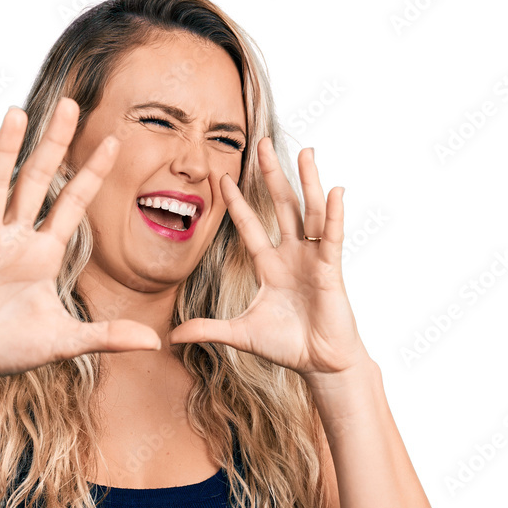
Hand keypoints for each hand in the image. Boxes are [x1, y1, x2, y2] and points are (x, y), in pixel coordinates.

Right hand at [0, 97, 161, 382]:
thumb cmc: (9, 350)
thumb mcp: (64, 343)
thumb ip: (106, 338)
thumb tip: (153, 342)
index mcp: (44, 254)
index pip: (72, 204)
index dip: (92, 174)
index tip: (115, 140)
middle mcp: (16, 239)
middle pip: (37, 181)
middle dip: (54, 144)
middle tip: (71, 103)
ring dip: (5, 151)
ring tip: (18, 112)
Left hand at [168, 138, 369, 380]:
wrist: (318, 364)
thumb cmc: (286, 346)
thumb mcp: (239, 334)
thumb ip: (207, 329)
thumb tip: (172, 336)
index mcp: (270, 266)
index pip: (250, 226)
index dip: (237, 202)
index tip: (222, 177)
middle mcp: (292, 256)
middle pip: (281, 206)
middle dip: (271, 175)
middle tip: (262, 143)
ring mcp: (312, 259)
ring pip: (309, 212)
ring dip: (307, 182)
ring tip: (305, 151)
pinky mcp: (330, 269)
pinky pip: (332, 237)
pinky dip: (334, 215)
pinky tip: (335, 191)